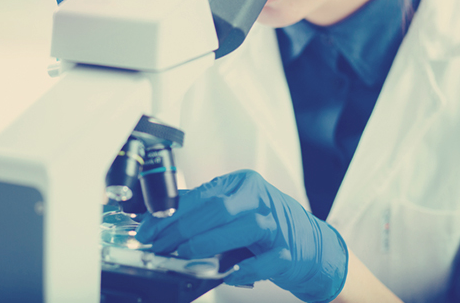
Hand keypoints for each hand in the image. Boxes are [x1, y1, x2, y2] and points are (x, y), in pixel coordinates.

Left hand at [135, 169, 347, 302]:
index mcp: (242, 184)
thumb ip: (201, 212)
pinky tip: (228, 275)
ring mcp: (277, 225)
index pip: (201, 195)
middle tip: (160, 246)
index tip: (148, 230)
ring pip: (243, 227)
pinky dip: (246, 269)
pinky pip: (267, 260)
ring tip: (185, 255)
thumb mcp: (233, 210)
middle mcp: (260, 199)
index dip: (170, 213)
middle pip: (218, 207)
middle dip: (182, 228)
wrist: (311, 245)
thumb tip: (159, 220)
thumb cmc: (264, 226)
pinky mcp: (289, 252)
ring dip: (209, 242)